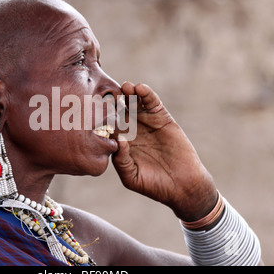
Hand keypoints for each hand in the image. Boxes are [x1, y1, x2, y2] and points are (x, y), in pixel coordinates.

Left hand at [112, 82, 217, 221]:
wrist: (181, 185)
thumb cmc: (153, 185)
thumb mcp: (131, 176)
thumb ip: (121, 160)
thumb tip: (118, 140)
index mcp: (120, 142)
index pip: (106, 126)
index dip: (100, 118)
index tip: (91, 109)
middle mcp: (131, 129)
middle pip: (118, 110)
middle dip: (112, 101)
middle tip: (107, 94)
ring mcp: (146, 122)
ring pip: (134, 102)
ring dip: (128, 93)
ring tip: (124, 87)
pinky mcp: (161, 117)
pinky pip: (152, 102)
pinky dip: (146, 94)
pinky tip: (140, 88)